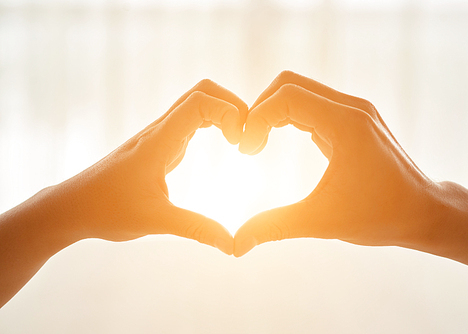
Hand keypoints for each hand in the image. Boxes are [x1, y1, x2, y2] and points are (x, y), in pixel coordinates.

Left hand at [46, 79, 246, 253]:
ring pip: (196, 103)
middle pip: (201, 92)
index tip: (239, 143)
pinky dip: (214, 123)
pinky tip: (224, 143)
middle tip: (247, 137)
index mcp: (159, 142)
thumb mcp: (156, 221)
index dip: (228, 112)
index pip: (200, 102)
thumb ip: (196, 230)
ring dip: (224, 113)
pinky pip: (191, 120)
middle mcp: (160, 131)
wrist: (74, 207)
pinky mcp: (159, 145)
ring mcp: (159, 136)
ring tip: (240, 140)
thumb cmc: (108, 211)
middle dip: (232, 105)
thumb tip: (232, 245)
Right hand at [234, 71, 436, 256]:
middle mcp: (352, 107)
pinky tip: (278, 141)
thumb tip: (236, 245)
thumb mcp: (321, 222)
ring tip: (259, 144)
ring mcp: (355, 111)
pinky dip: (289, 117)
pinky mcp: (354, 119)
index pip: (285, 97)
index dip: (256, 118)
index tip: (247, 151)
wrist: (424, 212)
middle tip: (249, 145)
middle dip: (260, 109)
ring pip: (300, 90)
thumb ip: (274, 226)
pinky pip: (313, 104)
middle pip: (289, 84)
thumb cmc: (380, 216)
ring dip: (273, 111)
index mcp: (345, 123)